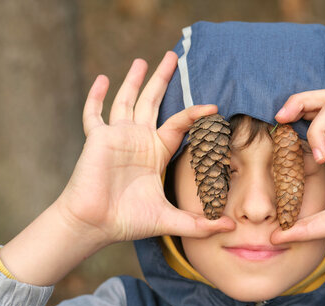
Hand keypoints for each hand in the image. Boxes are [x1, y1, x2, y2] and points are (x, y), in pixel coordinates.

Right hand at [56, 52, 234, 243]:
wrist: (96, 225)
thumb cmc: (129, 221)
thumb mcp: (170, 220)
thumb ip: (199, 224)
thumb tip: (230, 229)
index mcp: (156, 152)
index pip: (179, 124)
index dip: (195, 114)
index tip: (213, 107)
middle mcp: (138, 140)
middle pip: (153, 102)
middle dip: (162, 79)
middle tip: (173, 57)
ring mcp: (117, 137)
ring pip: (126, 100)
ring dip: (134, 80)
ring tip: (143, 60)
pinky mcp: (97, 139)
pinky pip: (94, 113)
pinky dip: (96, 97)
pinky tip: (101, 79)